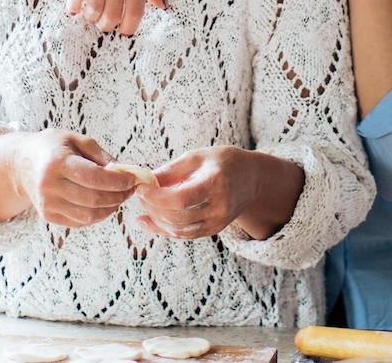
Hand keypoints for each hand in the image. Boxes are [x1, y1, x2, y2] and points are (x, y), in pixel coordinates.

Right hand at [13, 130, 137, 227]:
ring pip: (89, 215)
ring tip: (120, 196)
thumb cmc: (52, 147)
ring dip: (111, 208)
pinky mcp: (48, 216)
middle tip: (131, 189)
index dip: (118, 181)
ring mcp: (47, 204)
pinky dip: (97, 215)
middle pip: (93, 199)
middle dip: (118, 196)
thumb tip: (125, 172)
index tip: (133, 179)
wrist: (21, 163)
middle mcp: (49, 185)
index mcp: (57, 162)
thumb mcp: (76, 140)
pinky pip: (80, 222)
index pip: (94, 177)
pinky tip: (104, 204)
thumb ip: (101, 156)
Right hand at [66, 0, 164, 35]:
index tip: (125, 32)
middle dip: (108, 25)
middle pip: (113, 12)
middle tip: (106, 25)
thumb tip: (161, 6)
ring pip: (94, 6)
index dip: (130, 26)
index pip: (137, 9)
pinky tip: (74, 10)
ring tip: (92, 17)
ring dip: (92, 17)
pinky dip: (74, 5)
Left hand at [135, 146, 260, 239]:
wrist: (251, 179)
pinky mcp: (214, 230)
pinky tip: (149, 220)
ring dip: (157, 220)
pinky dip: (164, 229)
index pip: (182, 198)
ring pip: (179, 230)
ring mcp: (218, 222)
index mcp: (216, 182)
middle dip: (153, 207)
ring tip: (145, 205)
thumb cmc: (222, 162)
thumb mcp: (197, 157)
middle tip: (140, 195)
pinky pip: (185, 235)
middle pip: (178, 216)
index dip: (157, 197)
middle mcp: (220, 206)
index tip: (141, 188)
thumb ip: (171, 170)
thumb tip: (145, 181)